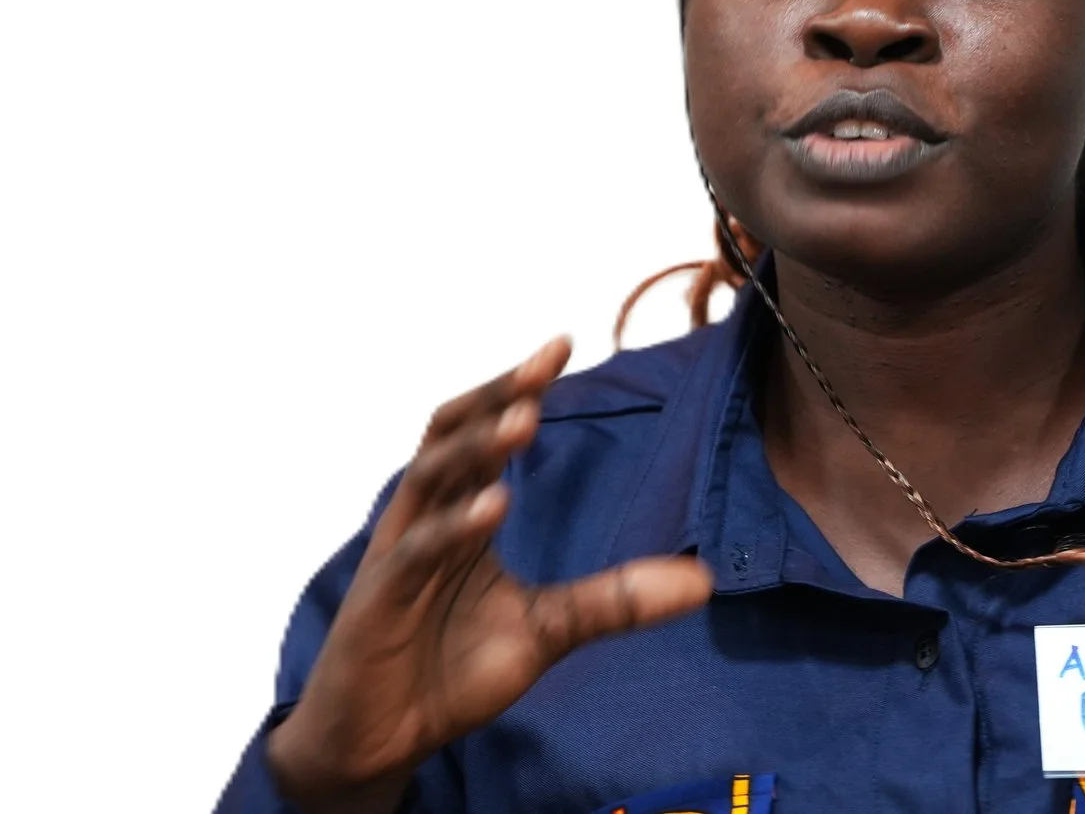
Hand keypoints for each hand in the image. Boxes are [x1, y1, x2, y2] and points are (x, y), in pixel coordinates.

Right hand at [267, 337, 714, 813]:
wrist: (383, 740)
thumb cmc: (450, 671)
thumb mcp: (548, 630)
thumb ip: (614, 600)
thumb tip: (705, 582)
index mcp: (462, 514)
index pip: (486, 432)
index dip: (518, 386)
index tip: (563, 345)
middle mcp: (426, 518)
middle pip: (452, 435)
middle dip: (496, 394)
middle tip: (544, 362)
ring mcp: (398, 555)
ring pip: (430, 479)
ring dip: (477, 447)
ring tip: (524, 416)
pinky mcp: (379, 600)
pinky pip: (414, 552)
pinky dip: (452, 527)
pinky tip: (492, 505)